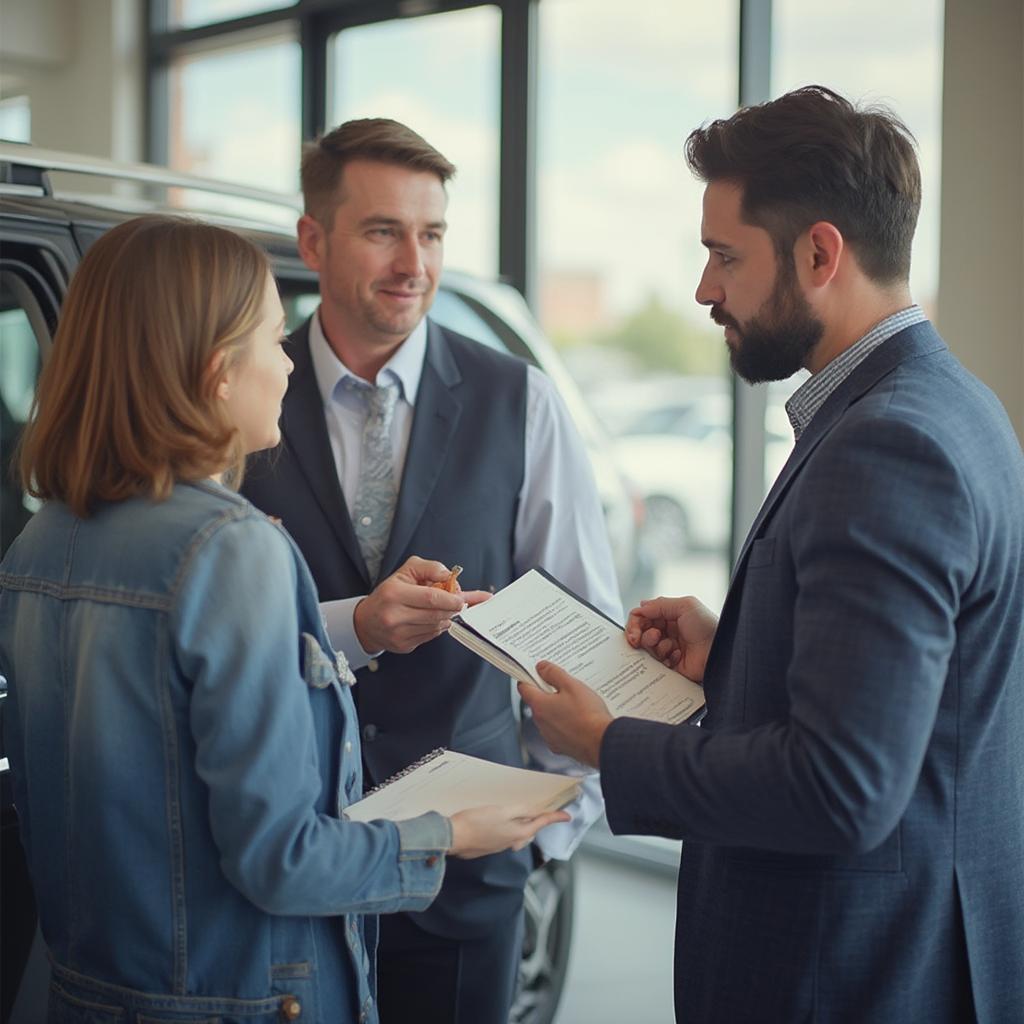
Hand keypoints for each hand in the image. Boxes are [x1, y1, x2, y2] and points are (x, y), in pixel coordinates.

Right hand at [353, 556, 490, 653]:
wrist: (367, 621)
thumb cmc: (388, 594)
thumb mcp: (406, 571)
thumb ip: (429, 568)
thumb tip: (450, 575)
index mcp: (394, 594)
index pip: (431, 598)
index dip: (451, 599)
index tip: (461, 599)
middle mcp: (394, 616)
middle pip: (436, 614)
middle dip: (452, 609)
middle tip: (458, 603)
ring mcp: (398, 634)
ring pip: (436, 627)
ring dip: (445, 618)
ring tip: (442, 609)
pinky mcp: (403, 646)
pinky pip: (430, 636)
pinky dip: (437, 627)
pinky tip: (431, 619)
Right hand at [448, 804, 570, 858]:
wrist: (453, 838)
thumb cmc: (476, 823)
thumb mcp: (503, 810)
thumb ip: (522, 810)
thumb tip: (537, 811)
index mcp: (519, 833)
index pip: (542, 823)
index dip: (555, 817)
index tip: (566, 816)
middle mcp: (512, 842)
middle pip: (530, 830)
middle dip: (537, 821)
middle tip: (542, 811)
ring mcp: (500, 846)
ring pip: (518, 835)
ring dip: (522, 824)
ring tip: (520, 813)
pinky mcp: (489, 846)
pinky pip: (505, 837)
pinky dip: (508, 828)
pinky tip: (499, 821)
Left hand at [517, 662, 613, 767]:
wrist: (602, 742)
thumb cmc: (588, 715)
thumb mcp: (571, 685)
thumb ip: (553, 674)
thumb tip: (541, 668)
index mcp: (539, 705)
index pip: (524, 687)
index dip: (529, 678)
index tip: (538, 674)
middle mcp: (540, 723)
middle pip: (537, 703)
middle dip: (548, 694)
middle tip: (565, 688)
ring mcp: (549, 737)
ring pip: (548, 718)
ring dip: (557, 711)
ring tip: (576, 705)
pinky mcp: (560, 747)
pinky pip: (557, 731)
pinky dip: (564, 725)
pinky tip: (579, 720)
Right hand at [625, 595, 717, 682]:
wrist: (720, 652)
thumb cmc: (707, 626)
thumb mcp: (685, 605)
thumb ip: (660, 604)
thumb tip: (640, 607)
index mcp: (668, 615)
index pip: (641, 616)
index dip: (634, 623)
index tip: (634, 632)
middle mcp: (666, 630)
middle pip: (640, 632)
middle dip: (641, 636)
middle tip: (648, 638)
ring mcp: (668, 647)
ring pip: (647, 648)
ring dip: (656, 646)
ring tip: (670, 647)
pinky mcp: (670, 664)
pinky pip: (656, 663)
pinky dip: (666, 658)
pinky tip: (678, 656)